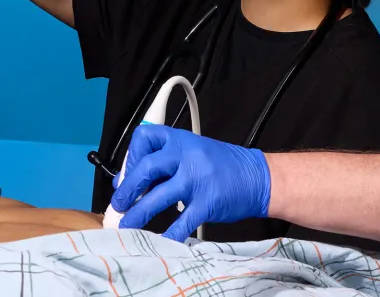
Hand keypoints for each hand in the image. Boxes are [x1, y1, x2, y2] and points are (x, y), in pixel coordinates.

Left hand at [110, 125, 270, 241]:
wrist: (260, 177)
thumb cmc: (225, 165)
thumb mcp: (195, 152)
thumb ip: (166, 163)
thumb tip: (133, 181)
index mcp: (181, 140)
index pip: (144, 139)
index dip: (130, 158)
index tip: (125, 176)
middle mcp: (187, 156)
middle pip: (146, 169)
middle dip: (128, 189)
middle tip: (119, 204)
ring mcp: (197, 179)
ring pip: (157, 197)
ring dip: (138, 214)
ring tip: (128, 224)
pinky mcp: (207, 202)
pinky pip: (181, 222)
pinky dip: (168, 234)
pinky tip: (159, 240)